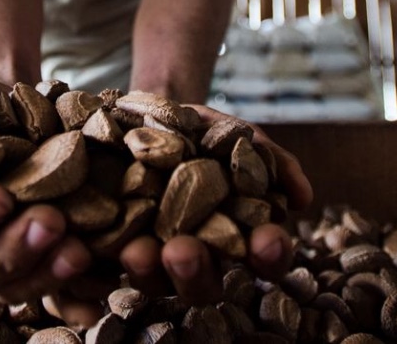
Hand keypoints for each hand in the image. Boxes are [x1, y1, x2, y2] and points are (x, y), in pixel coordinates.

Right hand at [0, 84, 92, 314]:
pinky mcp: (48, 265)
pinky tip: (102, 291)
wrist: (31, 114)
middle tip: (51, 222)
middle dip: (15, 250)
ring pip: (19, 287)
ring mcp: (10, 262)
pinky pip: (61, 296)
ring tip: (80, 252)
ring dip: (48, 274)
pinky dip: (80, 300)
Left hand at [118, 104, 312, 304]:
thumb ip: (270, 162)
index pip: (263, 260)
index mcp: (237, 238)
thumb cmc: (202, 131)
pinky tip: (94, 244)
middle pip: (204, 285)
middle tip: (184, 250)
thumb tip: (302, 197)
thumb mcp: (237, 135)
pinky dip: (99, 260)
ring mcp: (152, 258)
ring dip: (147, 270)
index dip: (270, 255)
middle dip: (196, 271)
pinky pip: (103, 266)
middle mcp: (197, 259)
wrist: (144, 111)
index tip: (268, 239)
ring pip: (152, 282)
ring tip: (136, 249)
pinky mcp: (108, 248)